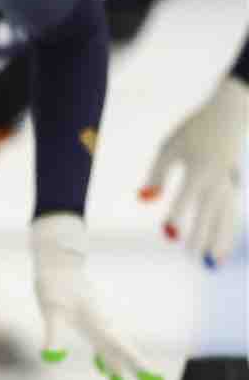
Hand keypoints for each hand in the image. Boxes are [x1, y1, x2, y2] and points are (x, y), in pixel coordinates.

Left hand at [30, 213, 162, 379]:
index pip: (122, 349)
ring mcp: (99, 321)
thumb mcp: (51, 312)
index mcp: (98, 323)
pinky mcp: (91, 319)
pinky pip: (103, 344)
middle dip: (138, 375)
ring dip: (123, 369)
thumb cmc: (54, 286)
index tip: (155, 378)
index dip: (139, 364)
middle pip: (124, 354)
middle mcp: (103, 324)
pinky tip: (103, 368)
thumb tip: (50, 360)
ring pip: (115, 350)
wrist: (59, 263)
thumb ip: (53, 336)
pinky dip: (107, 359)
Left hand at [140, 76, 246, 267]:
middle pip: (209, 212)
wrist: (230, 116)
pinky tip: (220, 250)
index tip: (170, 234)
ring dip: (220, 241)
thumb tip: (144, 200)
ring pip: (226, 217)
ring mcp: (229, 184)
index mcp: (198, 167)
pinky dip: (227, 233)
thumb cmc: (193, 132)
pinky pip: (230, 215)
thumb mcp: (169, 148)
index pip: (187, 196)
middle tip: (190, 258)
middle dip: (201, 234)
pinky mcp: (235, 187)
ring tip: (212, 263)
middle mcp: (216, 179)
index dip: (178, 214)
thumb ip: (156, 174)